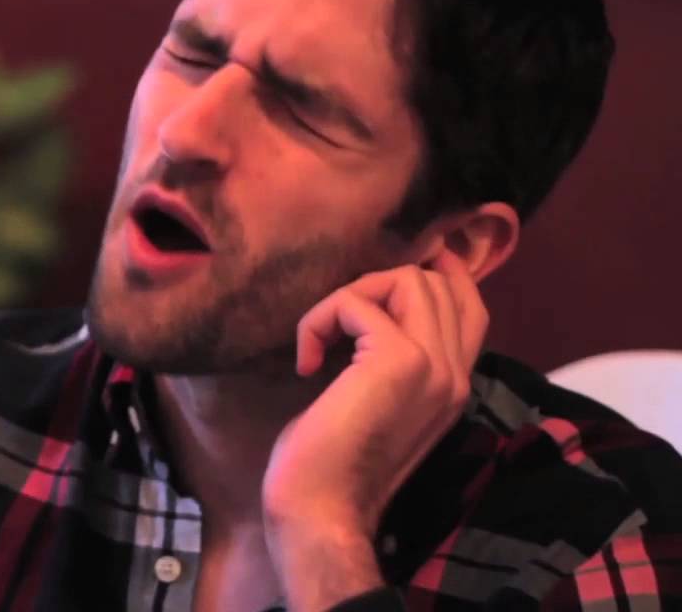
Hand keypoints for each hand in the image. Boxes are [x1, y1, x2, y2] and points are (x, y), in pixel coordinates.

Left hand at [261, 254, 487, 607]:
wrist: (321, 512)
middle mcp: (456, 373)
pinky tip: (307, 363)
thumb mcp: (374, 401)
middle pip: (438, 283)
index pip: (471, 304)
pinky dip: (319, 319)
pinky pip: (356, 301)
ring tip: (322, 342)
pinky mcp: (400, 361)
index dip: (436, 272)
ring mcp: (435, 366)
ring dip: (349, 296)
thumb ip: (393, 358)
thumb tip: (373, 309)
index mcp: (454, 385)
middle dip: (376, 285)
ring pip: (407, 279)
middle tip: (335, 327)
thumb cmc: (329, 464)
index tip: (388, 267)